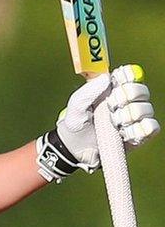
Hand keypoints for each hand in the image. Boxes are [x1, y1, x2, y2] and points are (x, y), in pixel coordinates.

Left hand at [36, 64, 159, 181]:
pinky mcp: (140, 135)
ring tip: (113, 124)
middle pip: (141, 91)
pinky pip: (151, 127)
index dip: (127, 76)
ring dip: (127, 116)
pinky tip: (124, 134)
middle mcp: (128, 101)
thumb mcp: (76, 107)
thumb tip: (106, 77)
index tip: (116, 83)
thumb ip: (88, 91)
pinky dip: (138, 130)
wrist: (76, 151)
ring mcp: (135, 118)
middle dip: (125, 97)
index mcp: (113, 90)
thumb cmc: (76, 126)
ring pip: (146, 109)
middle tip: (110, 106)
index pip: (129, 75)